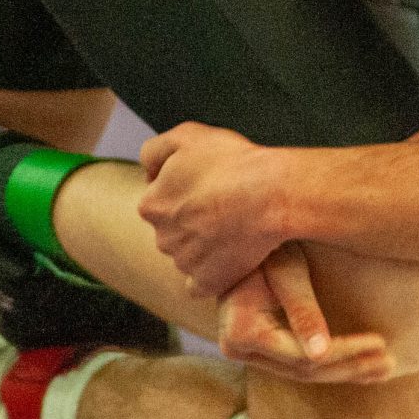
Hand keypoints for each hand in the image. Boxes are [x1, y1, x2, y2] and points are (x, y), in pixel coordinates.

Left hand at [139, 121, 287, 298]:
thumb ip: (154, 150)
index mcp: (151, 205)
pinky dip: (211, 274)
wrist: (271, 195)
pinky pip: (201, 283)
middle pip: (173, 230)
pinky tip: (228, 257)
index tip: (208, 185)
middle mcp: (162, 238)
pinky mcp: (209, 282)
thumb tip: (147, 172)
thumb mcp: (186, 135)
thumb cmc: (233, 162)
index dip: (185, 190)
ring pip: (187, 256)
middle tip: (223, 205)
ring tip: (234, 226)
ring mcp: (185, 263)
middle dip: (191, 220)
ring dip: (203, 246)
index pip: (159, 201)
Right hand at [217, 244, 392, 383]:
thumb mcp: (289, 272)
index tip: (381, 342)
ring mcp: (243, 351)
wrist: (244, 232)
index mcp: (240, 331)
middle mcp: (235, 348)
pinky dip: (332, 364)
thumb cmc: (269, 243)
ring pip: (302, 372)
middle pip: (303, 370)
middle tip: (389, 361)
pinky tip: (364, 367)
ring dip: (346, 370)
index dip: (344, 351)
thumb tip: (320, 355)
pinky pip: (297, 362)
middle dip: (350, 366)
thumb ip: (303, 312)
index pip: (302, 356)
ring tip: (386, 366)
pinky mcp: (255, 347)